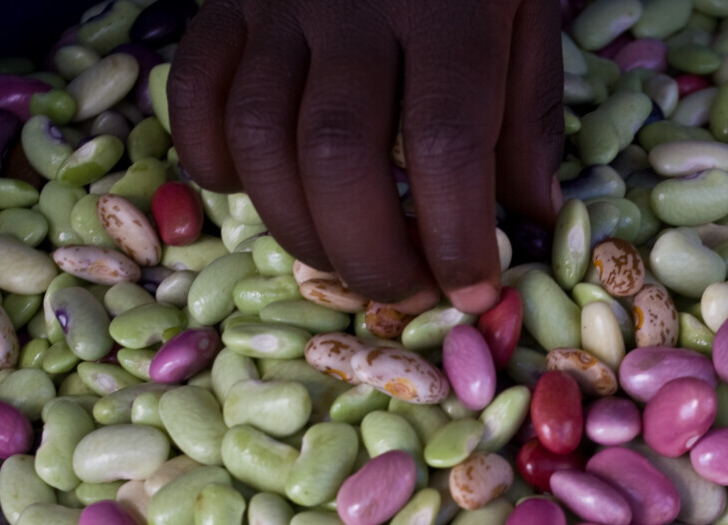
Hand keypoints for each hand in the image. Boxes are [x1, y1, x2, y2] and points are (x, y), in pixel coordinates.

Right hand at [168, 0, 564, 314]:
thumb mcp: (526, 4)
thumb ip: (531, 109)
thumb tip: (532, 218)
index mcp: (448, 5)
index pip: (447, 145)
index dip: (456, 239)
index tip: (474, 291)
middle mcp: (352, 1)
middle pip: (340, 156)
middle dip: (372, 254)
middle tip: (407, 293)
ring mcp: (275, 2)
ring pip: (261, 141)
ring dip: (301, 229)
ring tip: (347, 256)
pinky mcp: (220, 3)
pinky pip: (195, 99)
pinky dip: (217, 164)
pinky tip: (261, 189)